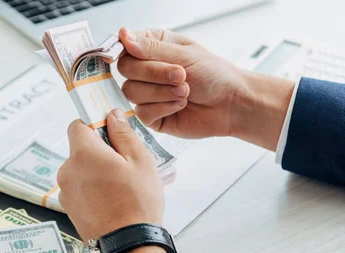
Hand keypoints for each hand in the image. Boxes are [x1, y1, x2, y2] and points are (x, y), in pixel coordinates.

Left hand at [58, 109, 170, 252]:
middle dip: (99, 152)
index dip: (94, 126)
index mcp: (83, 154)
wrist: (127, 244)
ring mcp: (66, 191)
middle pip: (80, 150)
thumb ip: (123, 133)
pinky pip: (79, 189)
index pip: (77, 125)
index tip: (110, 131)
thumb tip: (112, 116)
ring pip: (80, 170)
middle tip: (123, 166)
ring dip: (96, 173)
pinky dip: (91, 190)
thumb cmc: (136, 203)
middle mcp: (67, 170)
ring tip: (119, 188)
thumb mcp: (139, 160)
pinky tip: (111, 201)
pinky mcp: (68, 208)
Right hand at [117, 27, 294, 150]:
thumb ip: (151, 48)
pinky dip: (164, 107)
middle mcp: (146, 70)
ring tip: (185, 91)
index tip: (126, 53)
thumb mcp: (184, 54)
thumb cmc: (215, 76)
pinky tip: (180, 105)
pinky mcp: (150, 116)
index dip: (122, 49)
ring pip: (131, 92)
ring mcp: (146, 94)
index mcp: (153, 48)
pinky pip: (142, 112)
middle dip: (154, 73)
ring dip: (162, 92)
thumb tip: (124, 37)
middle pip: (126, 69)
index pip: (125, 46)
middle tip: (180, 74)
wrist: (231, 104)